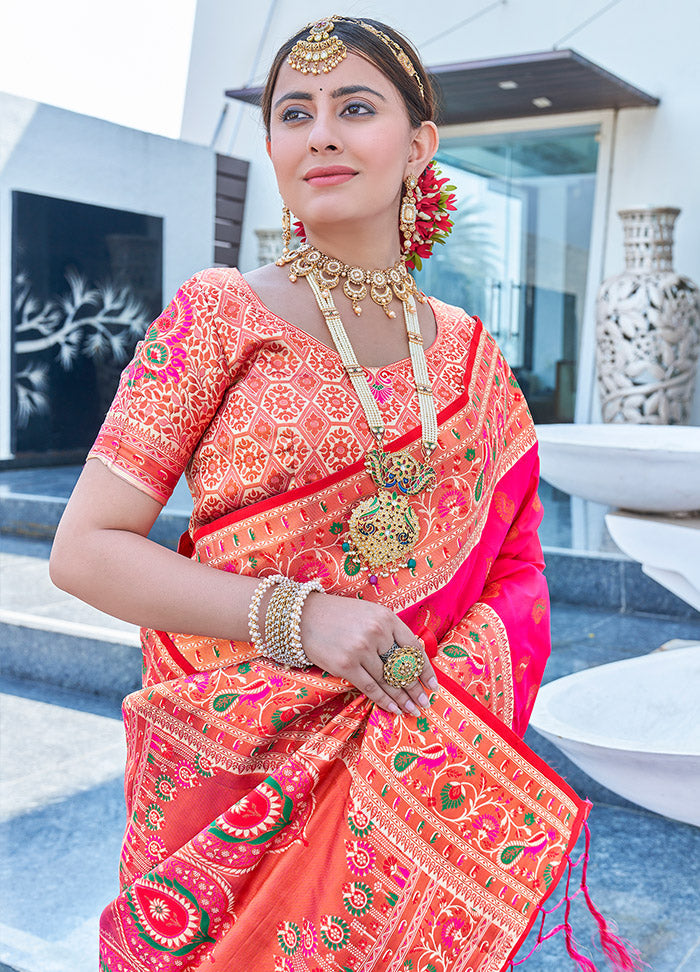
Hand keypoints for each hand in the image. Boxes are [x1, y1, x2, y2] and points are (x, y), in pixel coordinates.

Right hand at [299, 591, 437, 714]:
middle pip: (402, 667)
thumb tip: (409, 661)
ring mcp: (361, 649)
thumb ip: (389, 632)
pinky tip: (393, 709)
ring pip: (387, 680)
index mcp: (387, 617)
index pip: (414, 648)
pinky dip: (383, 701)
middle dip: (415, 688)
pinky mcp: (346, 665)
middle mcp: (376, 632)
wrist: (303, 617)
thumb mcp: (369, 614)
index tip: (433, 685)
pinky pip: (370, 688)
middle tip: (424, 703)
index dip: (425, 669)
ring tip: (411, 710)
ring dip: (401, 698)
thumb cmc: (339, 616)